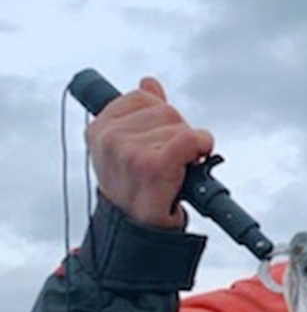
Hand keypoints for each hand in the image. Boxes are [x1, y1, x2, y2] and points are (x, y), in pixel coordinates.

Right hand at [84, 77, 213, 228]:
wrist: (139, 229)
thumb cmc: (138, 189)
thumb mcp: (129, 146)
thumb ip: (140, 113)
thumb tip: (149, 82)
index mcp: (99, 128)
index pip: (143, 97)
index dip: (162, 118)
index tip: (159, 142)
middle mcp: (109, 137)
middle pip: (167, 110)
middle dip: (179, 133)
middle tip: (172, 161)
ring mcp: (128, 150)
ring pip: (181, 126)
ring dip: (190, 148)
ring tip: (174, 172)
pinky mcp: (152, 164)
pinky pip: (191, 139)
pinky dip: (202, 147)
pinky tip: (194, 163)